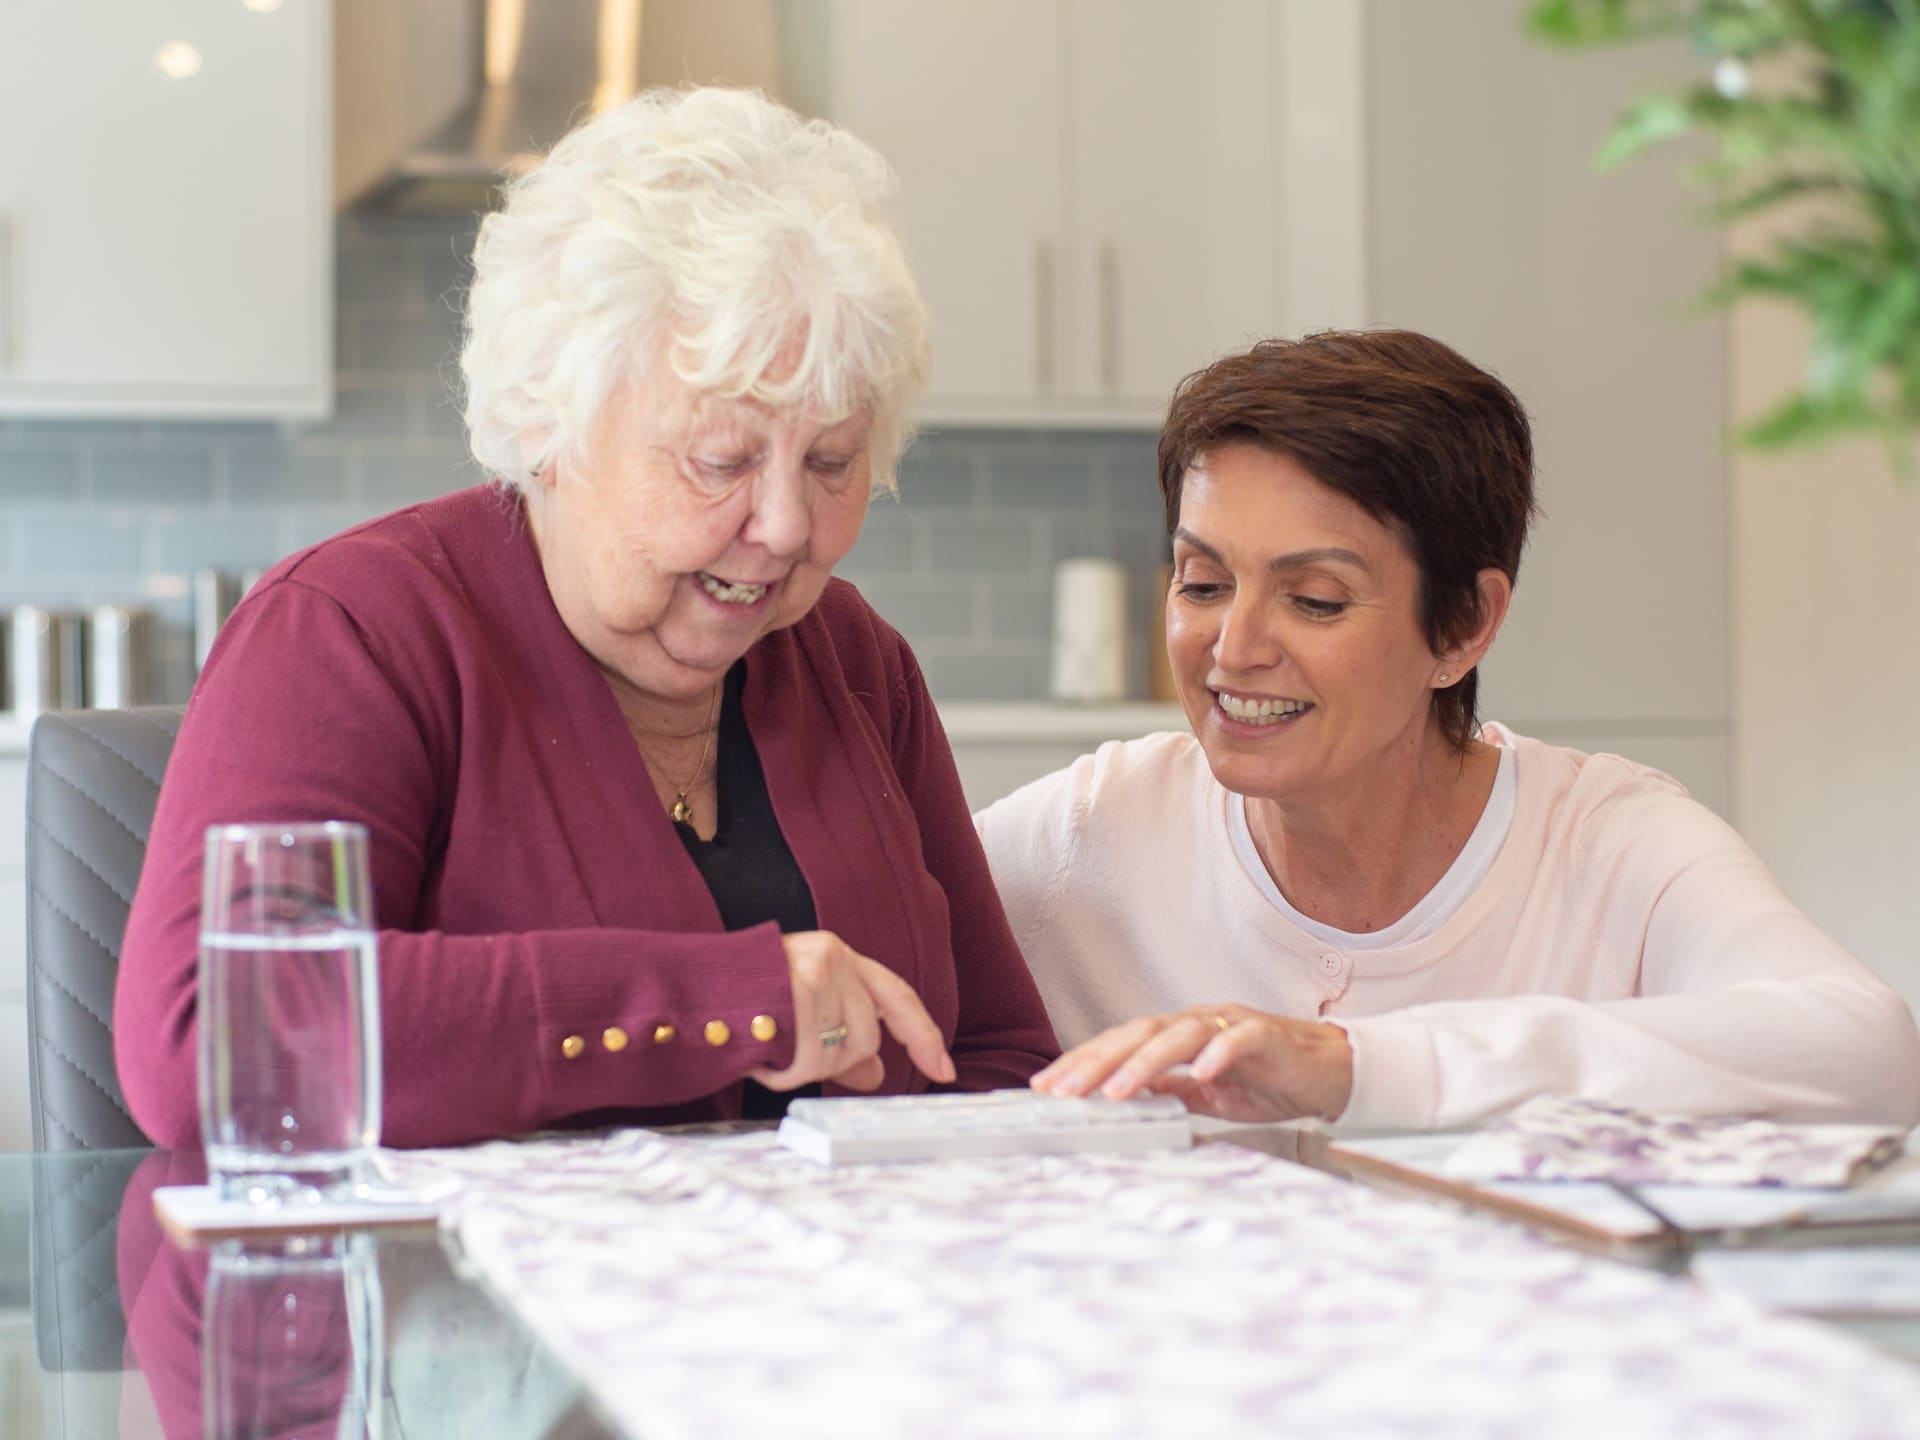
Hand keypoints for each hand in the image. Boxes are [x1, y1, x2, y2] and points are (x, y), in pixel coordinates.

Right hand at [749, 931, 956, 1091]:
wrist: (683, 984)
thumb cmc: (739, 1000)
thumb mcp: (799, 1009)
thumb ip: (841, 1037)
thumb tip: (875, 1074)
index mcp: (839, 956)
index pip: (897, 998)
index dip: (923, 1036)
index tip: (944, 1071)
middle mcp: (833, 957)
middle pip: (866, 1038)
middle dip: (832, 1062)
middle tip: (789, 1056)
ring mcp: (815, 972)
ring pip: (836, 1054)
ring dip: (800, 1068)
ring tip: (767, 1048)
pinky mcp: (796, 991)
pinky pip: (808, 1058)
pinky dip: (783, 1070)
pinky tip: (760, 1054)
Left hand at [1030, 1005, 1352, 1122]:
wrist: (1333, 1072)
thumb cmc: (1268, 1081)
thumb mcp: (1208, 1096)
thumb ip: (1169, 1093)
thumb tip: (1123, 1102)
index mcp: (1179, 1037)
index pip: (1121, 1044)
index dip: (1083, 1063)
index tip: (1046, 1088)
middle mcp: (1198, 1023)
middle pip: (1138, 1034)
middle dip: (1097, 1062)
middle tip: (1063, 1091)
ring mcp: (1231, 1025)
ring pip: (1179, 1035)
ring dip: (1145, 1062)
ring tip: (1117, 1092)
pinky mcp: (1267, 1035)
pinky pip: (1239, 1039)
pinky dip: (1219, 1054)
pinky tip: (1201, 1074)